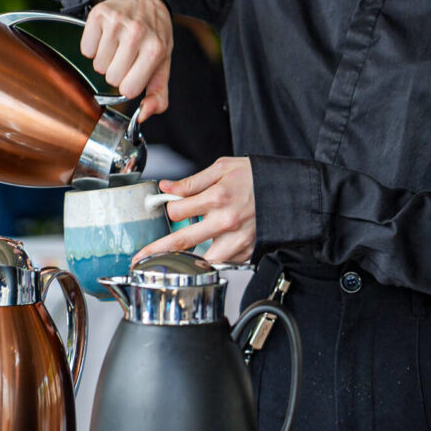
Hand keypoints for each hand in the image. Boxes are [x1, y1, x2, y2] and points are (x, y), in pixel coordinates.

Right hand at [81, 0, 172, 121]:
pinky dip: (93, 47)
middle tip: (126, 56)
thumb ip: (158, 95)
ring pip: (97, 65)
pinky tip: (106, 37)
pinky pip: (86, 50)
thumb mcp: (163, 65)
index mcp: (155, 49)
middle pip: (110, 78)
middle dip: (117, 72)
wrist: (145, 0)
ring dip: (105, 60)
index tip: (135, 73)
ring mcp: (117, 22)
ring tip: (117, 45)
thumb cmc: (153, 36)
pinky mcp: (99, 15)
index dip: (129, 85)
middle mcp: (137, 33)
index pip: (128, 89)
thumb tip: (144, 115)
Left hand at [134, 157, 255, 263]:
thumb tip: (166, 187)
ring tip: (172, 261)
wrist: (291, 191)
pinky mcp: (247, 252)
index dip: (170, 210)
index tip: (170, 209)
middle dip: (156, 250)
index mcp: (217, 198)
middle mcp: (225, 222)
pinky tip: (211, 252)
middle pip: (182, 241)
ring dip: (187, 260)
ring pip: (203, 260)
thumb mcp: (223, 168)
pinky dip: (213, 259)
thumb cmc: (257, 177)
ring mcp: (237, 240)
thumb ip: (192, 181)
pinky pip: (224, 262)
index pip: (177, 211)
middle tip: (139, 258)